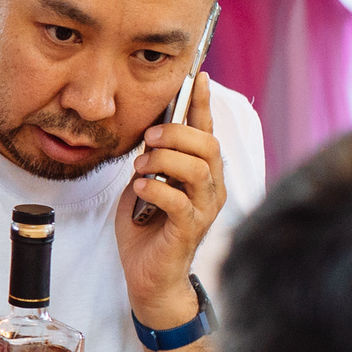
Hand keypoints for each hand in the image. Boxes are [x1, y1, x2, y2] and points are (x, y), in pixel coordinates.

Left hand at [115, 72, 224, 328]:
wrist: (148, 276)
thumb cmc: (147, 228)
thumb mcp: (145, 183)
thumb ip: (152, 160)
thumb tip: (150, 134)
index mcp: (201, 172)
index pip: (206, 131)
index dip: (202, 103)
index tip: (196, 76)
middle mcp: (211, 188)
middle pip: (208, 145)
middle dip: (176, 134)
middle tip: (149, 139)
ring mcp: (204, 209)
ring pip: (198, 168)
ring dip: (163, 161)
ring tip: (141, 169)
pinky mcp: (190, 229)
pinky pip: (179, 200)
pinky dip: (156, 188)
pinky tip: (141, 188)